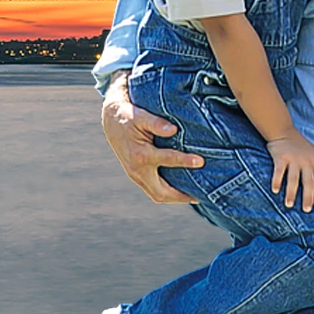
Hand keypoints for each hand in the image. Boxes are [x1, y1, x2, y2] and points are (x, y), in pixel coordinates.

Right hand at [101, 75, 202, 203]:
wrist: (112, 120)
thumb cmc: (129, 116)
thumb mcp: (141, 115)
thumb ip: (156, 123)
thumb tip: (173, 130)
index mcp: (140, 155)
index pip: (167, 160)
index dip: (185, 161)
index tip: (201, 161)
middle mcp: (136, 170)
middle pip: (160, 193)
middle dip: (181, 196)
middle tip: (199, 196)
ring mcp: (134, 175)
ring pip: (156, 195)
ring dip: (174, 198)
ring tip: (193, 197)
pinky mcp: (135, 175)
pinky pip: (152, 190)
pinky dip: (167, 193)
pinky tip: (180, 190)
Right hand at [265, 131, 313, 211]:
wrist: (284, 131)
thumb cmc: (301, 146)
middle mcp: (306, 161)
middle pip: (309, 182)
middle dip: (308, 196)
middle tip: (307, 209)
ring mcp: (293, 159)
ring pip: (293, 179)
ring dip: (291, 192)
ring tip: (289, 204)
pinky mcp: (281, 158)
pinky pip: (279, 171)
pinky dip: (277, 181)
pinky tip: (275, 190)